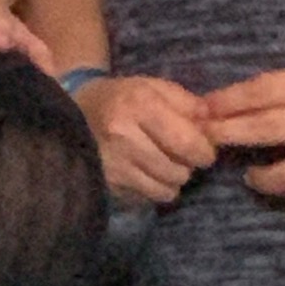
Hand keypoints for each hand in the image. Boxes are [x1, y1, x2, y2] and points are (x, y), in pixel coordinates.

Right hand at [77, 76, 215, 204]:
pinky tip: (143, 172)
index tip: (202, 146)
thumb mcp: (150, 87)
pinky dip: (154, 188)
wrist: (70, 114)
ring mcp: (114, 164)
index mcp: (138, 104)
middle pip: (181, 170)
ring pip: (168, 189)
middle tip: (178, 153)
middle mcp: (124, 136)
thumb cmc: (119, 98)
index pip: (189, 143)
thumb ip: (186, 102)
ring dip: (171, 179)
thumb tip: (214, 123)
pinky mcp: (109, 185)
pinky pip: (150, 198)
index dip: (205, 150)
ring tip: (159, 162)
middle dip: (187, 164)